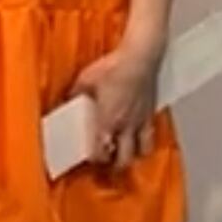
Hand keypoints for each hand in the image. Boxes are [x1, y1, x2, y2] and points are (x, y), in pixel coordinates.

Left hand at [70, 35, 165, 171]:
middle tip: (108, 161)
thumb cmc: (115, 66)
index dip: (95, 159)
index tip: (90, 158)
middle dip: (115, 165)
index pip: (101, 152)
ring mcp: (141, 121)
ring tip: (126, 152)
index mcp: (107, 120)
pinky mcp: (152, 112)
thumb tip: (69, 98)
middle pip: (124, 159)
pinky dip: (145, 140)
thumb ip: (76, 92)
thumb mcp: (86, 78)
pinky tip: (139, 135)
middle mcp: (125, 126)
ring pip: (142, 151)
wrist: (141, 56)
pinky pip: (151, 134)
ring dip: (134, 155)